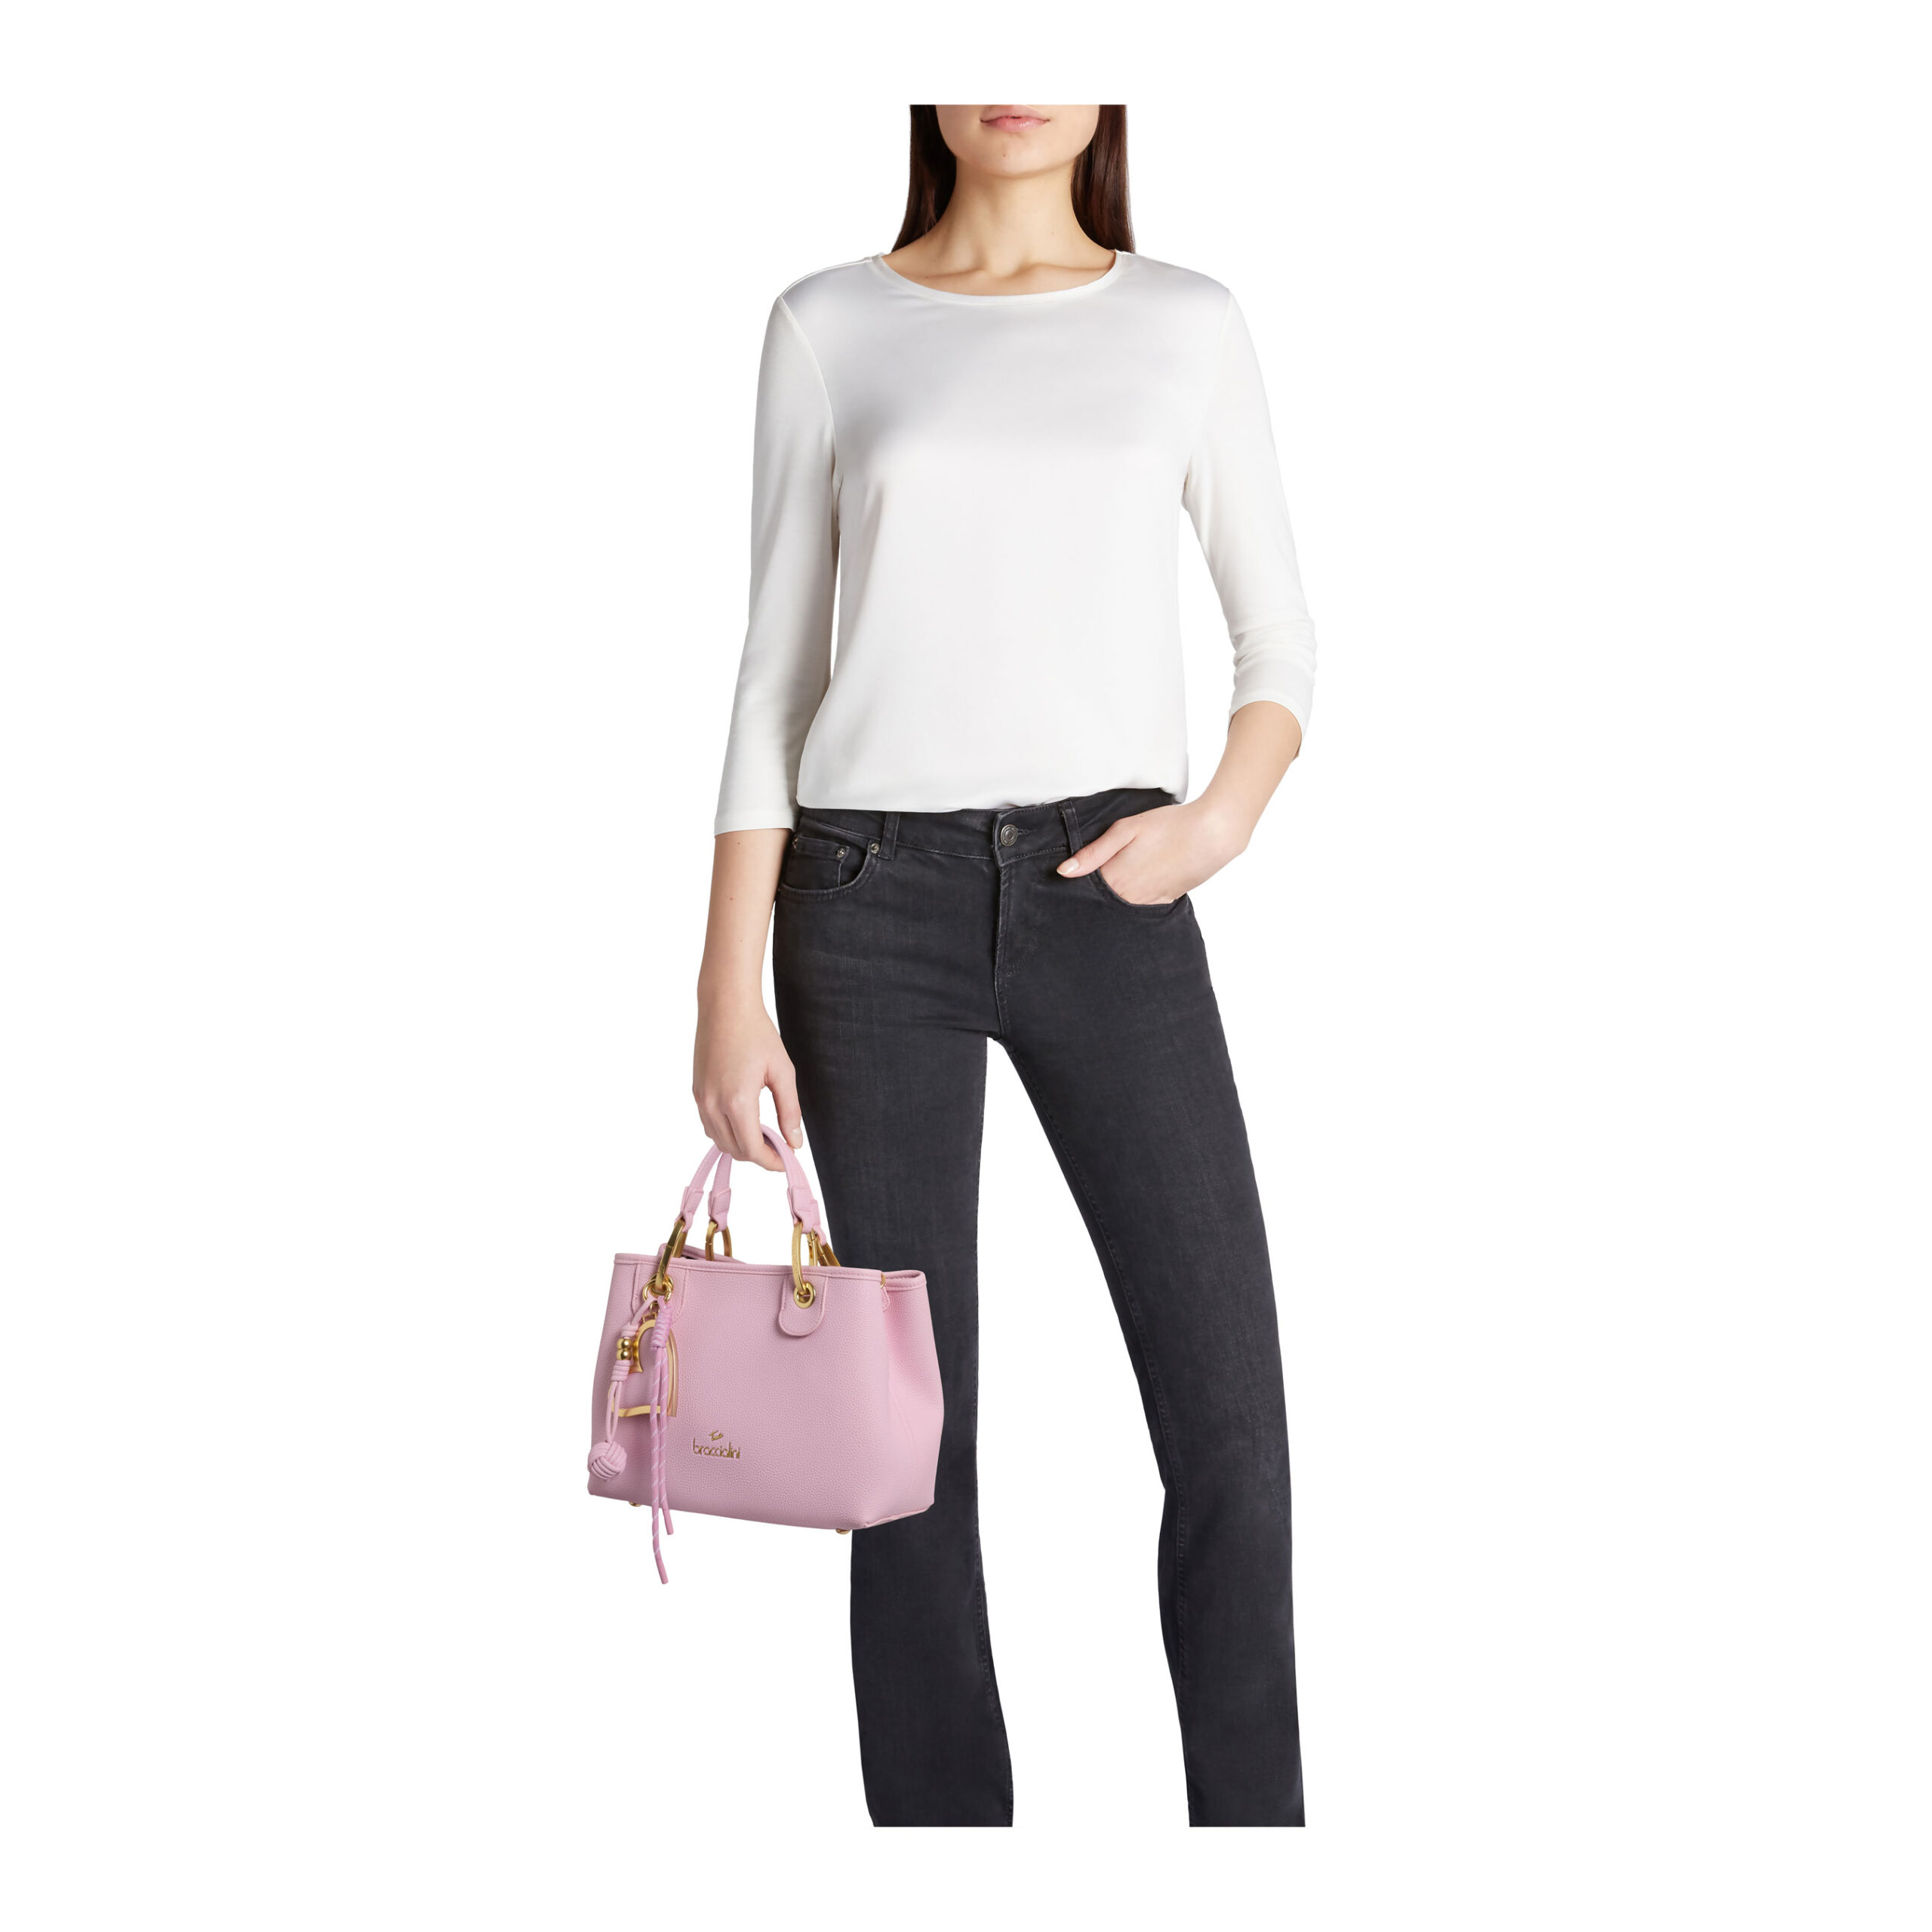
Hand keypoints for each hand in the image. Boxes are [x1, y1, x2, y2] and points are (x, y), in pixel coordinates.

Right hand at [692, 993, 801, 1169]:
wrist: (725, 1006)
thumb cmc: (757, 1033)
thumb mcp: (783, 1072)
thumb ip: (790, 1111)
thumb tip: (795, 1142)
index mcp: (737, 1101)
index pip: (752, 1150)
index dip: (771, 1162)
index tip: (787, 1160)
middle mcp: (713, 1105)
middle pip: (734, 1150)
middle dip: (759, 1155)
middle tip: (781, 1147)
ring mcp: (701, 1099)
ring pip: (719, 1141)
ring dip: (741, 1146)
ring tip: (765, 1134)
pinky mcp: (696, 1092)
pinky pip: (709, 1125)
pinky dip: (726, 1132)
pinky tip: (745, 1121)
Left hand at [1056, 798, 1247, 904]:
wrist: (1213, 834)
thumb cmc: (1169, 825)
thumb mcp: (1125, 830)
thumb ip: (1093, 853)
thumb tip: (1064, 872)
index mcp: (1115, 879)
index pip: (1085, 890)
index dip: (1078, 883)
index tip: (1071, 877)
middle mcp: (1130, 897)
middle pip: (1102, 902)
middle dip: (1094, 894)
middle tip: (1097, 876)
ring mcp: (1150, 901)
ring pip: (1122, 906)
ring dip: (1116, 897)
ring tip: (1122, 875)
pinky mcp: (1166, 899)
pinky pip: (1143, 905)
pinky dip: (1136, 898)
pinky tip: (1139, 883)